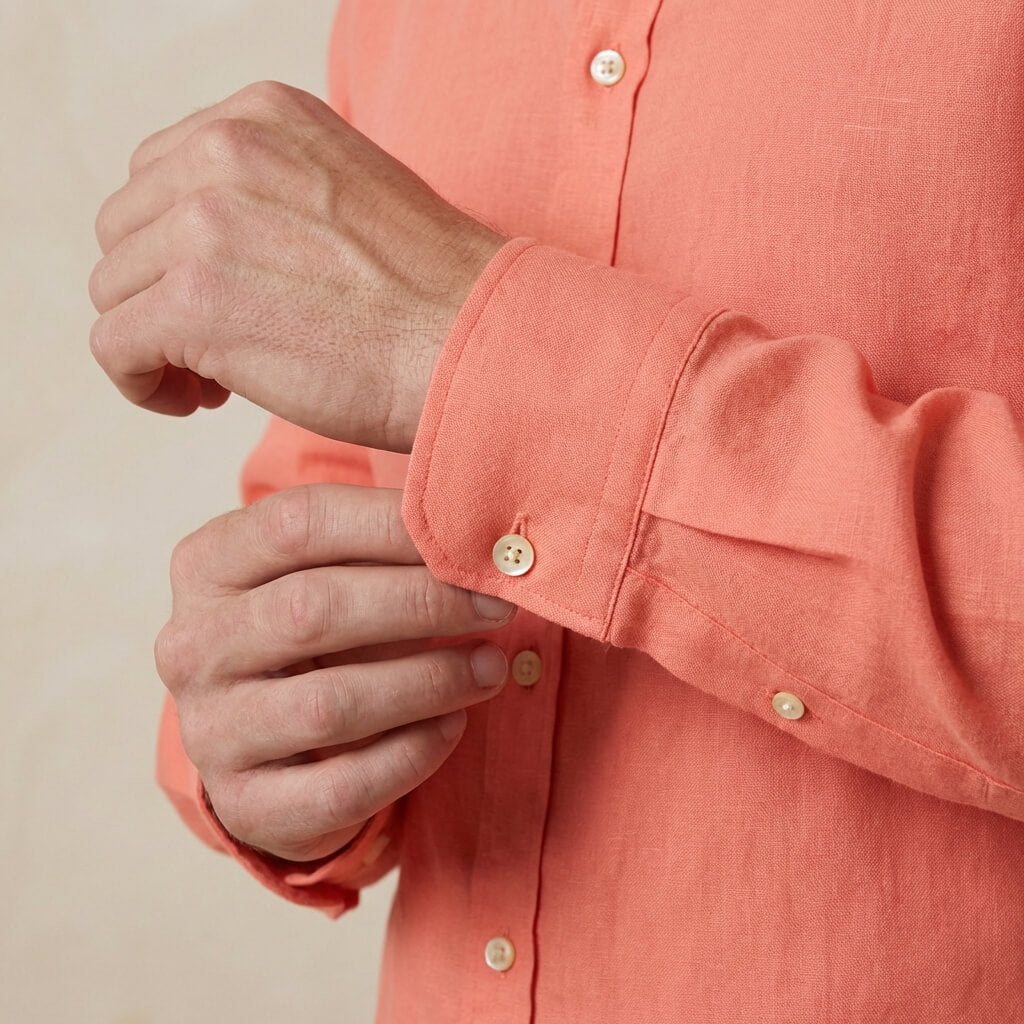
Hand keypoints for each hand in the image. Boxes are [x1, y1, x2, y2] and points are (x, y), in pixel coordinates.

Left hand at [89, 81, 504, 451]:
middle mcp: (225, 152)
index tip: (220, 299)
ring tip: (213, 381)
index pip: (160, 175)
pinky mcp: (194, 303)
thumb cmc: (431, 297)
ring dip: (154, 340)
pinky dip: (142, 382)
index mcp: (263, 117)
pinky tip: (195, 401)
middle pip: (126, 231)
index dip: (177, 248)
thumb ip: (271, 194)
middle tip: (215, 347)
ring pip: (114, 290)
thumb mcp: (349, 196)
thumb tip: (203, 243)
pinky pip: (114, 346)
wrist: (476, 345)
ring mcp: (205, 224)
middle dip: (159, 293)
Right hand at [157, 483, 516, 861]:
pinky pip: (341, 787)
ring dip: (428, 682)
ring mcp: (210, 731)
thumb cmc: (315, 632)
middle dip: (423, 603)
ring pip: (329, 705)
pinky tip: (454, 725)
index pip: (298, 523)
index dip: (392, 526)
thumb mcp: (328, 571)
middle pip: (314, 608)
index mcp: (207, 565)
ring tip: (490, 666)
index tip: (471, 536)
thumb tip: (480, 536)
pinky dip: (412, 754)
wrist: (267, 740)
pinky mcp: (244, 803)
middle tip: (497, 604)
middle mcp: (193, 645)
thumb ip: (381, 543)